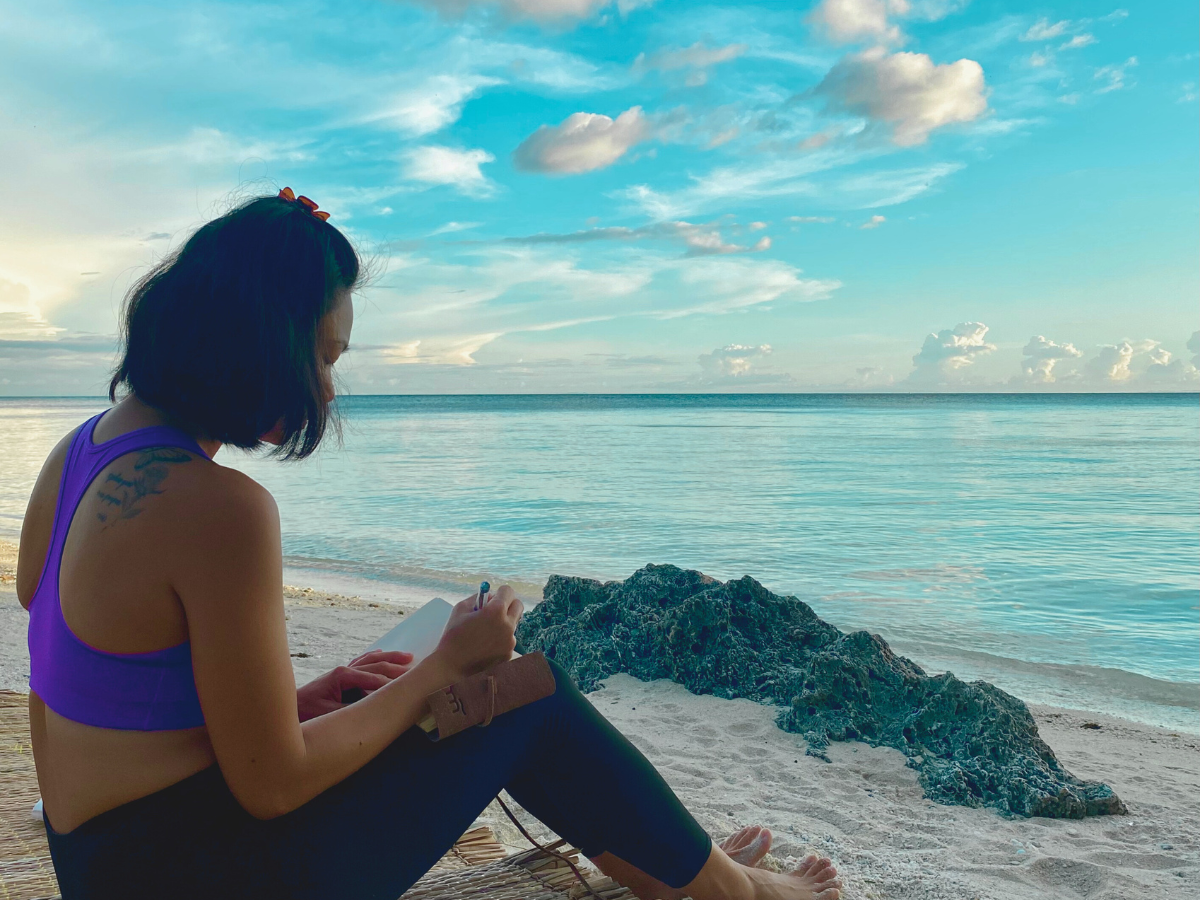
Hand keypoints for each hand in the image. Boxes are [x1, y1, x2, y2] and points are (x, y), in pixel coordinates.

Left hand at [295, 650, 413, 721]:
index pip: (374, 677)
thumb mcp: (330, 715)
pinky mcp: (339, 675)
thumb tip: (374, 709)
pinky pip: (361, 662)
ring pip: (371, 659)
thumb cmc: (305, 714)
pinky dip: (374, 657)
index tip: (409, 685)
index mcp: (343, 676)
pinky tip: (381, 653)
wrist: (284, 709)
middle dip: (397, 666)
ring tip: (408, 656)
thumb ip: (353, 711)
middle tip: (416, 668)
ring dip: (390, 658)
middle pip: (376, 664)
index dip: (392, 682)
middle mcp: (344, 669)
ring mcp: (342, 670)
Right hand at [431, 584, 523, 681]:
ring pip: (512, 624)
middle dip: (508, 604)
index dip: (500, 592)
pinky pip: (508, 640)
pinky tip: (485, 646)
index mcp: (495, 611)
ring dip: (503, 623)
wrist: (451, 666)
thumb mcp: (460, 609)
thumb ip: (478, 598)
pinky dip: (500, 640)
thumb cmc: (453, 636)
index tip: (495, 596)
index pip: (508, 591)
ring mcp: (510, 641)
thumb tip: (490, 596)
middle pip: (518, 606)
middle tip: (496, 609)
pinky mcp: (509, 654)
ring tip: (484, 632)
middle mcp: (507, 626)